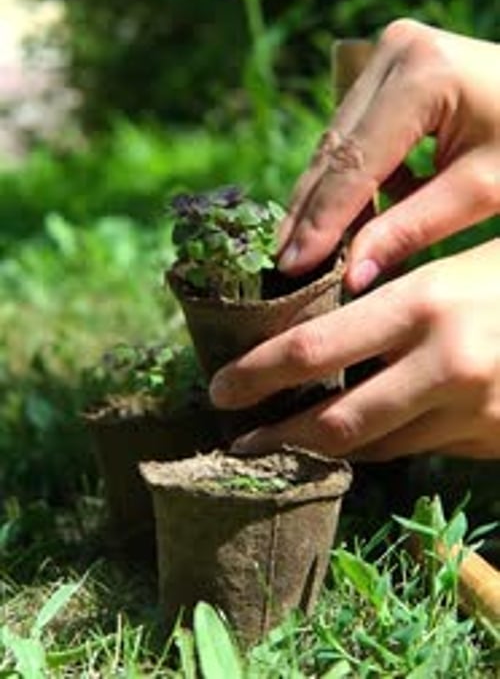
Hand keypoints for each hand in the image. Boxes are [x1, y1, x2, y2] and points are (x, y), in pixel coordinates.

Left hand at [210, 240, 499, 460]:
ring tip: (279, 447)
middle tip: (235, 442)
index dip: (259, 375)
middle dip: (276, 436)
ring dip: (320, 450)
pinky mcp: (488, 442)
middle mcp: (443, 364)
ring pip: (373, 445)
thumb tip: (323, 325)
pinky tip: (350, 440)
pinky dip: (376, 447)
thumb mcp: (457, 265)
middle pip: (334, 420)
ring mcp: (470, 412)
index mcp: (426, 303)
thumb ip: (395, 297)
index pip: (316, 347)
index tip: (219, 390)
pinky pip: (415, 449)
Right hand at [278, 19, 499, 292]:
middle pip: (337, 146)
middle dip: (312, 211)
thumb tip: (351, 276)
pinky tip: (350, 219)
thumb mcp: (482, 191)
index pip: (356, 161)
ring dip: (328, 196)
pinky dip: (355, 176)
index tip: (291, 267)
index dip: (323, 220)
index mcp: (423, 73)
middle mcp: (395, 49)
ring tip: (307, 252)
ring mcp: (391, 50)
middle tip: (284, 265)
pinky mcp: (392, 63)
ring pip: (340, 138)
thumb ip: (412, 229)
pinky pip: (358, 129)